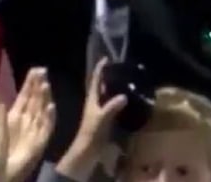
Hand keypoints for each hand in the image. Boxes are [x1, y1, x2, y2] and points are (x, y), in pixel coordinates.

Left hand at [5, 68, 55, 181]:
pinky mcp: (38, 144)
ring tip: (46, 85)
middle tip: (43, 71)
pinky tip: (51, 108)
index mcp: (15, 117)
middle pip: (36, 101)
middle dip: (39, 86)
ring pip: (42, 111)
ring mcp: (34, 133)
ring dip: (45, 98)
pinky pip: (46, 130)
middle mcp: (27, 122)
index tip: (36, 69)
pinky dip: (50, 119)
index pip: (26, 96)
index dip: (31, 83)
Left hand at [57, 59, 126, 179]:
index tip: (106, 58)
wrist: (86, 152)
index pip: (95, 80)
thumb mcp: (102, 118)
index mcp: (92, 99)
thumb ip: (112, 107)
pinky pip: (110, 105)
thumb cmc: (91, 133)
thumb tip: (124, 95)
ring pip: (105, 95)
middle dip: (107, 76)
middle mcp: (94, 103)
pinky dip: (116, 100)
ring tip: (123, 80)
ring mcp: (98, 112)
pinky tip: (125, 100)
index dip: (100, 69)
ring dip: (111, 88)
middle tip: (118, 67)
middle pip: (100, 86)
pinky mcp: (103, 120)